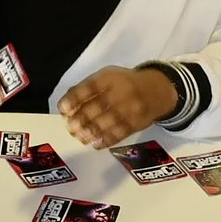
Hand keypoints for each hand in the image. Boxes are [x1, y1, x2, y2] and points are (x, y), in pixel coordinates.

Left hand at [59, 66, 174, 149]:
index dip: (75, 98)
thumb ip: (88, 89)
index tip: (63, 109)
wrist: (158, 90)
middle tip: (70, 127)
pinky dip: (107, 140)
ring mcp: (131, 108)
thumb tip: (67, 106)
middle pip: (99, 106)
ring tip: (80, 137)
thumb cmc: (125, 84)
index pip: (90, 87)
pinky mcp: (138, 123)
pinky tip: (95, 143)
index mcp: (111, 77)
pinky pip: (121, 133)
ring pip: (109, 122)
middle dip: (82, 118)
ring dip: (92, 131)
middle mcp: (122, 92)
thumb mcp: (108, 77)